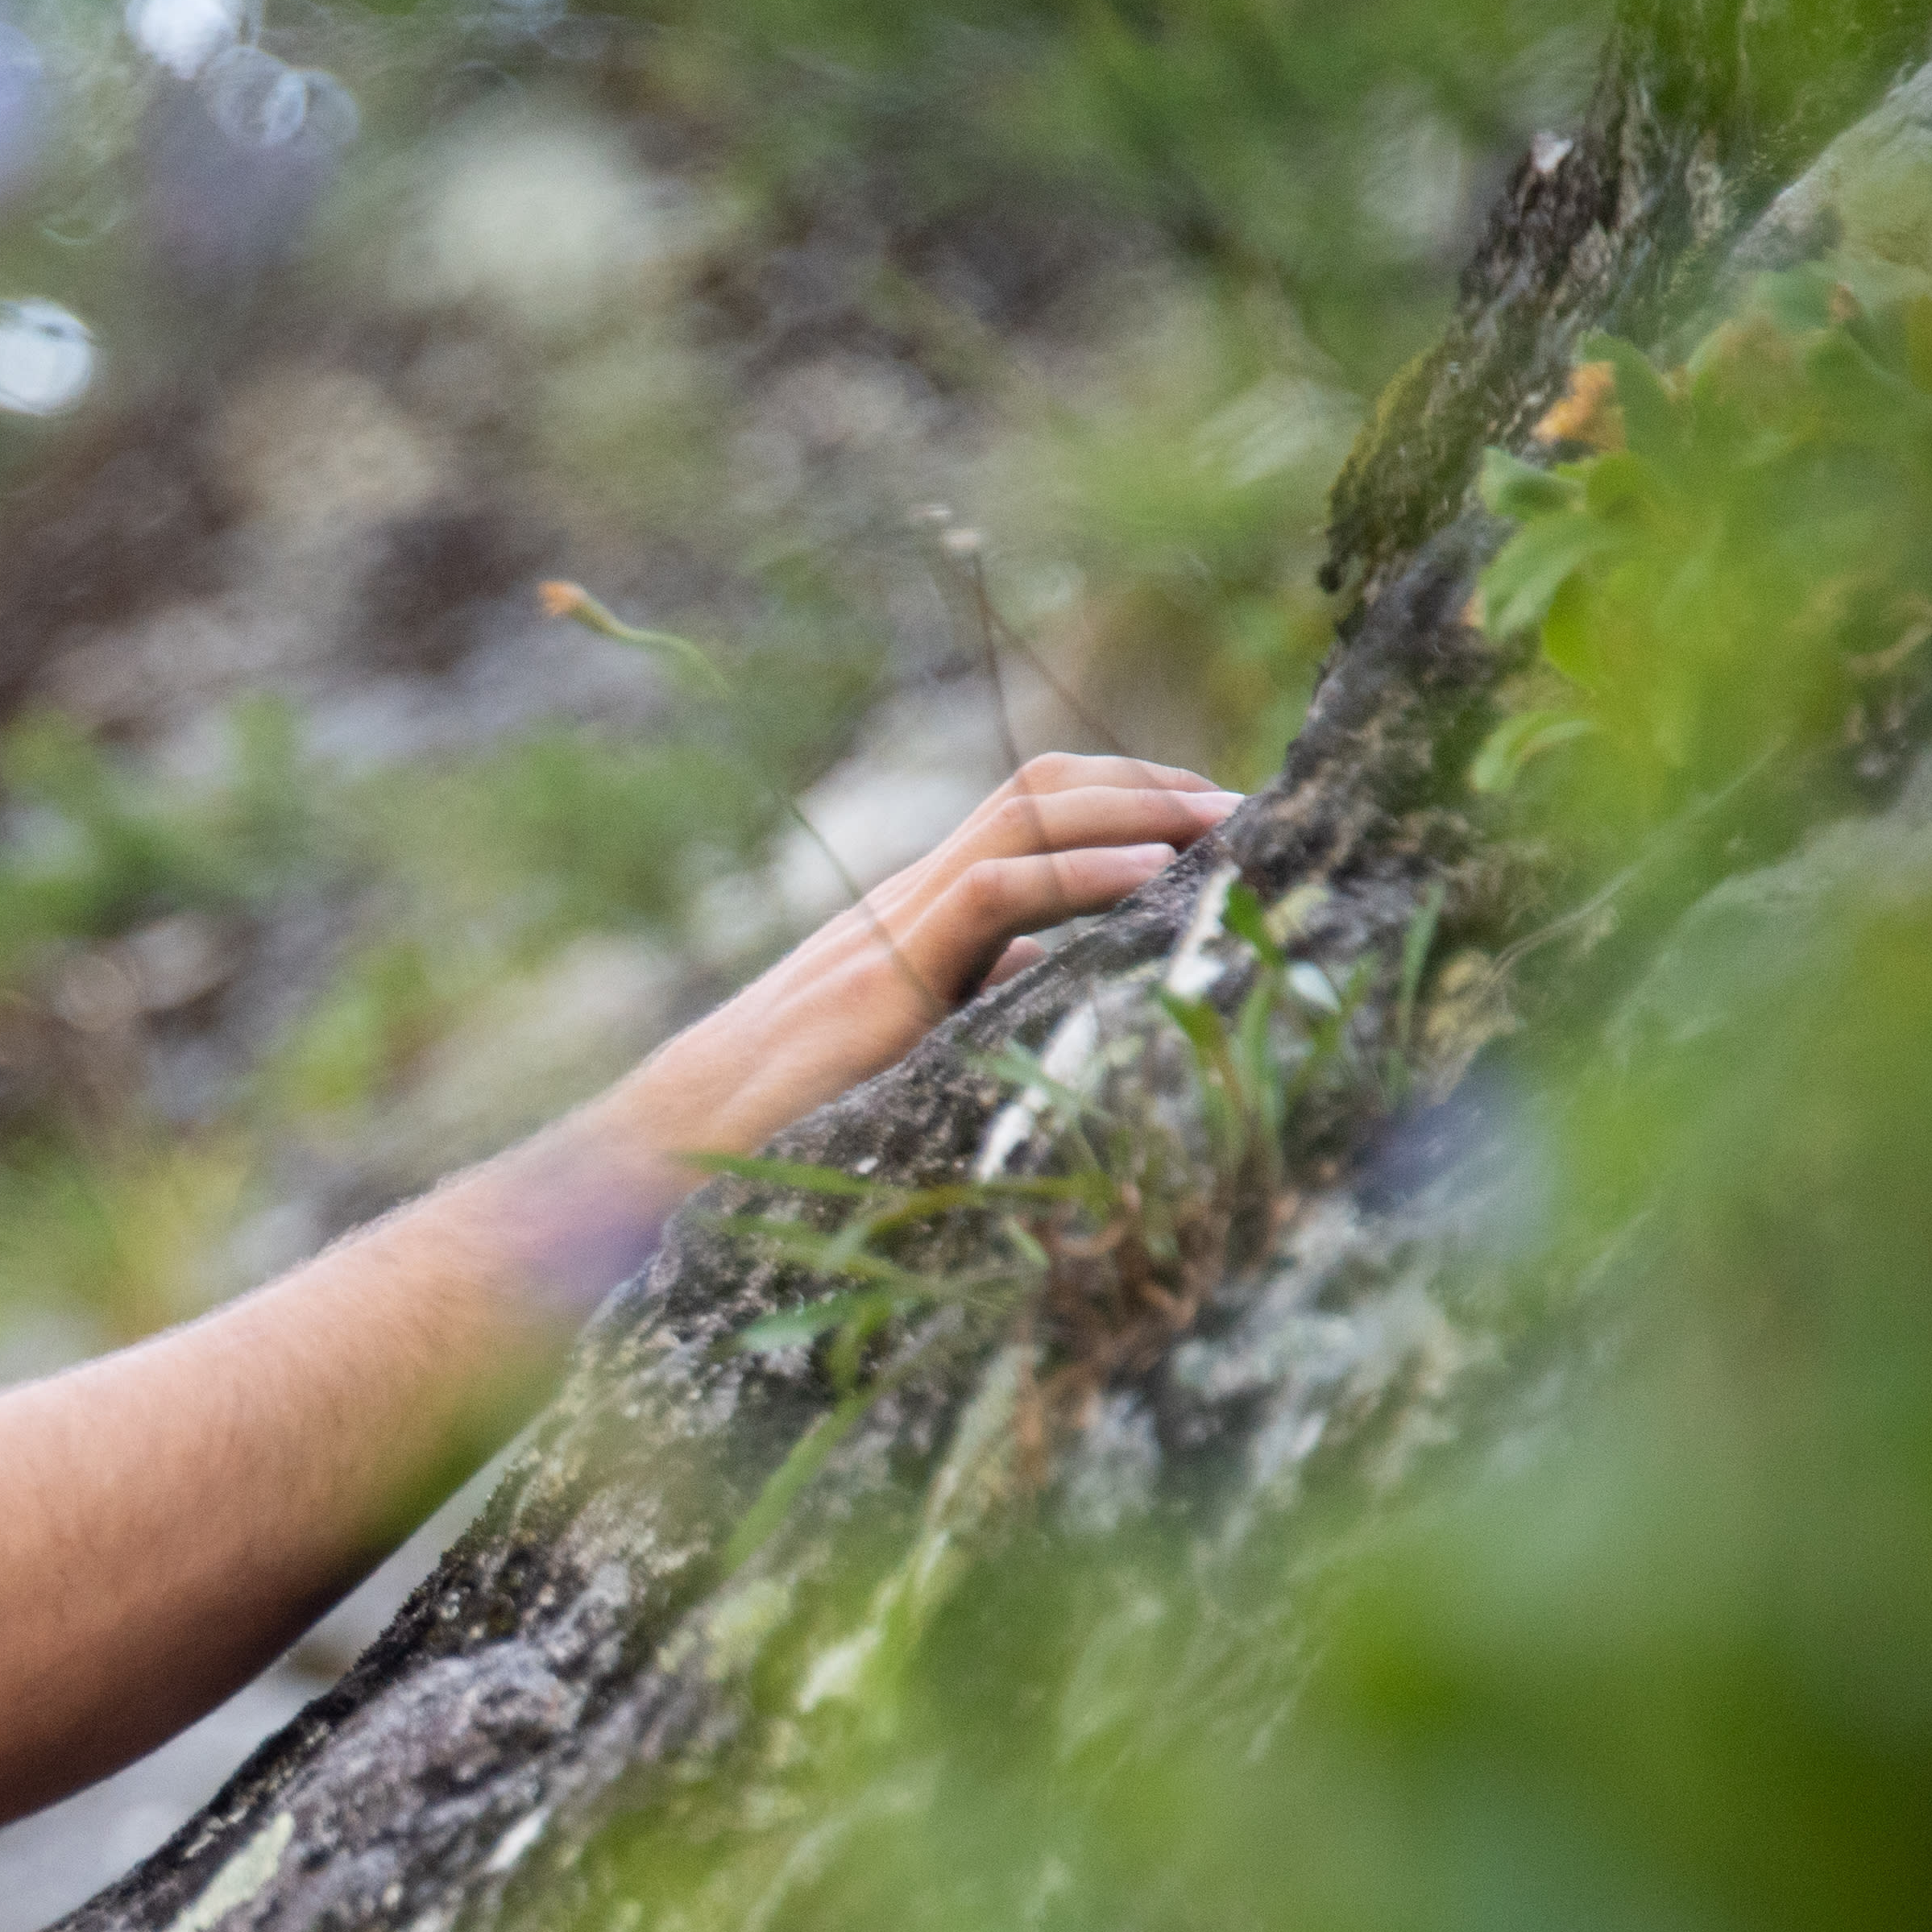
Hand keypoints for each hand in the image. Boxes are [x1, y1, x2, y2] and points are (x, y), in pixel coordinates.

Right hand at [617, 753, 1232, 1164]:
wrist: (680, 1145)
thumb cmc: (786, 1111)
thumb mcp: (905, 1041)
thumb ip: (972, 991)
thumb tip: (1048, 966)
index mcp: (922, 911)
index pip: (1033, 810)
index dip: (1131, 798)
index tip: (1218, 822)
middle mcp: (912, 896)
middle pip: (1042, 786)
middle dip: (1153, 785)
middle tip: (1251, 811)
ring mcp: (895, 925)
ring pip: (1024, 815)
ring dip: (1137, 811)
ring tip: (1223, 826)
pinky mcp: (886, 973)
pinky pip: (993, 893)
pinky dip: (1080, 876)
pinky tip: (1151, 884)